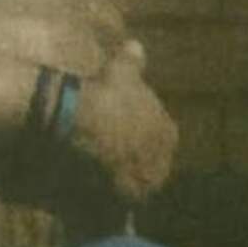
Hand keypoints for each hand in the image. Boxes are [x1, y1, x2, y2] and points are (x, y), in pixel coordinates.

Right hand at [73, 41, 177, 203]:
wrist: (80, 124)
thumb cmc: (103, 94)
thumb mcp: (119, 72)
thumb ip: (131, 61)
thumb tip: (136, 45)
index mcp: (167, 132)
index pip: (159, 136)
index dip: (137, 131)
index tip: (119, 127)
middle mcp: (163, 162)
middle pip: (147, 162)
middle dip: (132, 158)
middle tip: (106, 151)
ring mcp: (143, 184)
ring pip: (131, 183)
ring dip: (119, 179)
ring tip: (94, 171)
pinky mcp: (120, 201)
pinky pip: (116, 201)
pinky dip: (106, 198)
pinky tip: (90, 190)